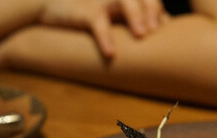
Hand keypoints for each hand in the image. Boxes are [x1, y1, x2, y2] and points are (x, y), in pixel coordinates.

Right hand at [40, 0, 168, 56]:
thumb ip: (137, 17)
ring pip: (123, 0)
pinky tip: (111, 54)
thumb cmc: (90, 12)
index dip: (159, 13)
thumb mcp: (115, 13)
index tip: (164, 31)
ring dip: (135, 16)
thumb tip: (165, 27)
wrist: (51, 6)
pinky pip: (98, 23)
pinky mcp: (84, 11)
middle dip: (152, 11)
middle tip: (155, 31)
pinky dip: (105, 38)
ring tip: (141, 35)